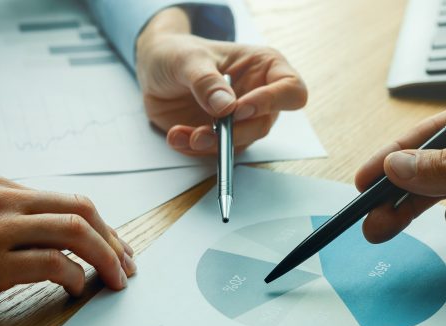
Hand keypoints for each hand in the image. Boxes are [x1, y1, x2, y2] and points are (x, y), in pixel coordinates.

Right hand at [0, 176, 135, 325]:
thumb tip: (40, 244)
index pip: (69, 200)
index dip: (104, 227)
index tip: (118, 251)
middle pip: (83, 210)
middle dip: (116, 241)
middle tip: (128, 269)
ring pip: (75, 232)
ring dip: (106, 259)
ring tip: (115, 283)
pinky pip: (52, 264)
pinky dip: (75, 278)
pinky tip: (76, 292)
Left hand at [135, 8, 307, 155]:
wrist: (155, 68)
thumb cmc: (179, 53)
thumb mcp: (188, 59)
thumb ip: (206, 82)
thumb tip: (226, 107)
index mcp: (263, 67)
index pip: (291, 90)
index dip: (271, 103)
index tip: (239, 108)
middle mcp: (258, 95)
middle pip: (264, 125)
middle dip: (235, 132)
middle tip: (208, 130)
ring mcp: (240, 119)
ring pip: (240, 143)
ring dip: (212, 144)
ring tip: (187, 135)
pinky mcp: (221, 135)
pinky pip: (215, 151)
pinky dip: (194, 148)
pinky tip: (177, 136)